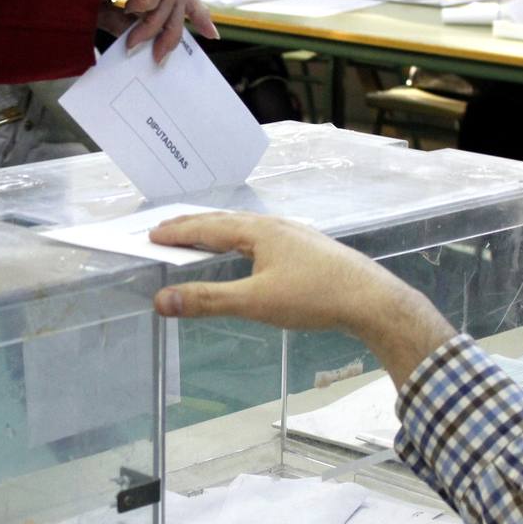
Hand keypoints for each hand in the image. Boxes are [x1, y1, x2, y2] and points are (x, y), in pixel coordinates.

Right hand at [102, 0, 218, 62]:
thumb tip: (139, 40)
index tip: (211, 34)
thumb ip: (123, 23)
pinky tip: (126, 9)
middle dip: (175, 31)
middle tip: (160, 58)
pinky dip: (146, 6)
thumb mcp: (101, 13)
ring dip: (154, 26)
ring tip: (132, 43)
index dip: (197, 13)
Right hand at [149, 213, 454, 387]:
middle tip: (166, 231)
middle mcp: (274, 226)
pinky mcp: (307, 248)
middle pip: (224, 221)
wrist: (371, 299)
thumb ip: (207, 300)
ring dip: (216, 231)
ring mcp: (293, 235)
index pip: (206, 228)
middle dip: (192, 226)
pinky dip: (239, 240)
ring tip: (200, 237)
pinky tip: (246, 252)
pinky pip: (260, 237)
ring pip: (244, 228)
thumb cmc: (314, 297)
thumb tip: (161, 300)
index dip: (177, 233)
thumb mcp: (255, 302)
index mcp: (257, 231)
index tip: (151, 235)